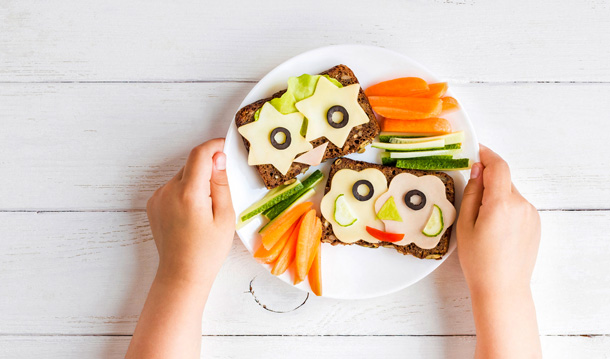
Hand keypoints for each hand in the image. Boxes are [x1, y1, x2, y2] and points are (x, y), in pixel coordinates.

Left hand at [127, 139, 234, 358]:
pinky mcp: (153, 205)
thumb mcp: (224, 217)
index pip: (200, 154)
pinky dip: (185, 191)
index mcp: (188, 193)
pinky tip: (193, 212)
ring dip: (196, 181)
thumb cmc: (207, 251)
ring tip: (207, 208)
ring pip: (182, 176)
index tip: (225, 146)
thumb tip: (218, 158)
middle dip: (208, 169)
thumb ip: (221, 183)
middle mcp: (168, 191)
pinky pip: (173, 188)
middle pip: (191, 165)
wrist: (181, 274)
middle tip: (222, 189)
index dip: (214, 145)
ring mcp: (158, 198)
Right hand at [457, 144, 541, 358]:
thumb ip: (472, 192)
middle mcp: (521, 205)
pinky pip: (518, 207)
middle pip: (504, 180)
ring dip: (497, 197)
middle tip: (470, 198)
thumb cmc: (479, 261)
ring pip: (510, 194)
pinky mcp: (536, 224)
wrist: (502, 288)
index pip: (498, 166)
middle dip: (488, 182)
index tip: (475, 151)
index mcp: (501, 203)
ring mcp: (531, 214)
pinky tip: (495, 230)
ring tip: (482, 222)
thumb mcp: (465, 224)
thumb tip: (478, 169)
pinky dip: (506, 209)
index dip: (486, 155)